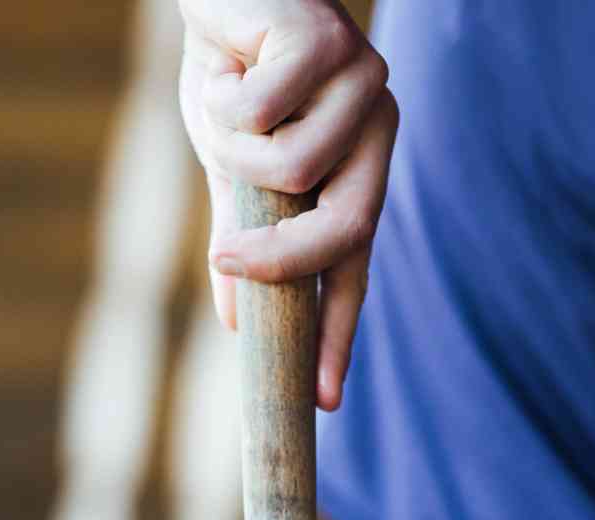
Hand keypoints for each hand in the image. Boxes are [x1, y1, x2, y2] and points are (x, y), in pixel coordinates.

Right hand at [179, 0, 397, 409]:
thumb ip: (243, 238)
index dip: (339, 332)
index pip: (356, 263)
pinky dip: (224, 99)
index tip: (324, 401)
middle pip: (345, 226)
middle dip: (282, 257)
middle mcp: (376, 127)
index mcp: (359, 167)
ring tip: (218, 105)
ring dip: (231, 146)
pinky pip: (266, 111)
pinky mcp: (330, 42)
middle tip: (224, 260)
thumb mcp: (232, 168)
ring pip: (292, 167)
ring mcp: (362, 82)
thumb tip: (236, 325)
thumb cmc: (231, 73)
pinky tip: (224, 66)